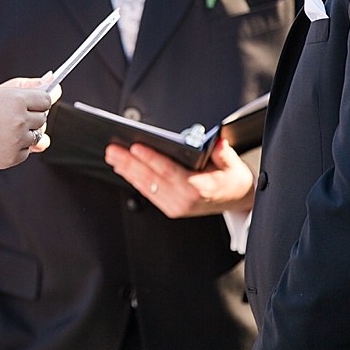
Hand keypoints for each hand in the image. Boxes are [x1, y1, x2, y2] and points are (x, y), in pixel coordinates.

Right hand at [0, 84, 51, 167]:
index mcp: (16, 99)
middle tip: (6, 118)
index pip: (46, 100)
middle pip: (42, 118)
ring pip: (37, 136)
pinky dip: (16, 148)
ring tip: (1, 130)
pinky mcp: (12, 157)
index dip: (37, 102)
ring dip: (24, 134)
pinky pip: (26, 152)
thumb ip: (26, 88)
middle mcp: (19, 120)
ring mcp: (16, 140)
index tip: (28, 105)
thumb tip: (53, 81)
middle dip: (30, 118)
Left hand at [104, 138, 254, 216]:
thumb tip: (215, 141)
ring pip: (146, 186)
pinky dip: (134, 179)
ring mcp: (175, 206)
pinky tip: (123, 168)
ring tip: (113, 156)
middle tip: (113, 149)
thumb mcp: (232, 162)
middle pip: (151, 178)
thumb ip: (221, 152)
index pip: (168, 170)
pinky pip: (148, 192)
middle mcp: (184, 200)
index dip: (150, 158)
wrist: (236, 199)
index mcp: (198, 188)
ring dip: (127, 170)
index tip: (135, 147)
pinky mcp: (170, 208)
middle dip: (129, 162)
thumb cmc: (231, 179)